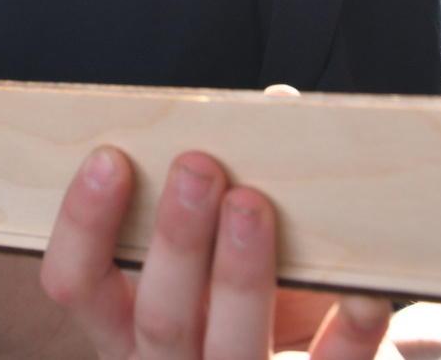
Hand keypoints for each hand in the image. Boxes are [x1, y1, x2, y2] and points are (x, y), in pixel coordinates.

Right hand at [41, 145, 388, 359]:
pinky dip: (350, 330)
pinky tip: (364, 289)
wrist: (311, 355)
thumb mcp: (211, 248)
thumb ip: (224, 181)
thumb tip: (276, 106)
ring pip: (230, 350)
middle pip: (160, 317)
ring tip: (255, 204)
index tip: (110, 157)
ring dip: (242, 276)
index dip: (83, 224)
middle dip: (176, 239)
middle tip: (199, 167)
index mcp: (126, 324)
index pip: (76, 284)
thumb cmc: (247, 295)